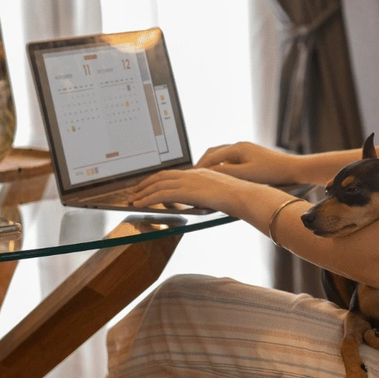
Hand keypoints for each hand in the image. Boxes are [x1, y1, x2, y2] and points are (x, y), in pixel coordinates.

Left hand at [130, 167, 254, 212]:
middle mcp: (192, 174)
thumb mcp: (218, 193)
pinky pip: (161, 194)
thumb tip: (196, 202)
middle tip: (135, 192)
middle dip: (146, 184)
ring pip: (158, 185)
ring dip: (143, 193)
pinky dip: (147, 199)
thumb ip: (205, 195)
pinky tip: (140, 204)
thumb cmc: (237, 198)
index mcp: (199, 172)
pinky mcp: (186, 191)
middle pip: (162, 176)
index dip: (158, 179)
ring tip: (133, 200)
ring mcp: (189, 181)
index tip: (149, 185)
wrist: (244, 196)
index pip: (173, 174)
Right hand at [195, 141, 303, 184]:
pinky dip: (222, 166)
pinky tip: (222, 177)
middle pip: (214, 153)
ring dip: (212, 165)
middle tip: (193, 176)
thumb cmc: (272, 172)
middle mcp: (240, 146)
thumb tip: (206, 172)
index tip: (189, 177)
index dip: (199, 167)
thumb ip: (225, 172)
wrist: (294, 169)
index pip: (210, 156)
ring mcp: (246, 150)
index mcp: (237, 148)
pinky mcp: (252, 156)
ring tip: (204, 177)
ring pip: (222, 155)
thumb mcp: (245, 174)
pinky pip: (231, 159)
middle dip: (202, 164)